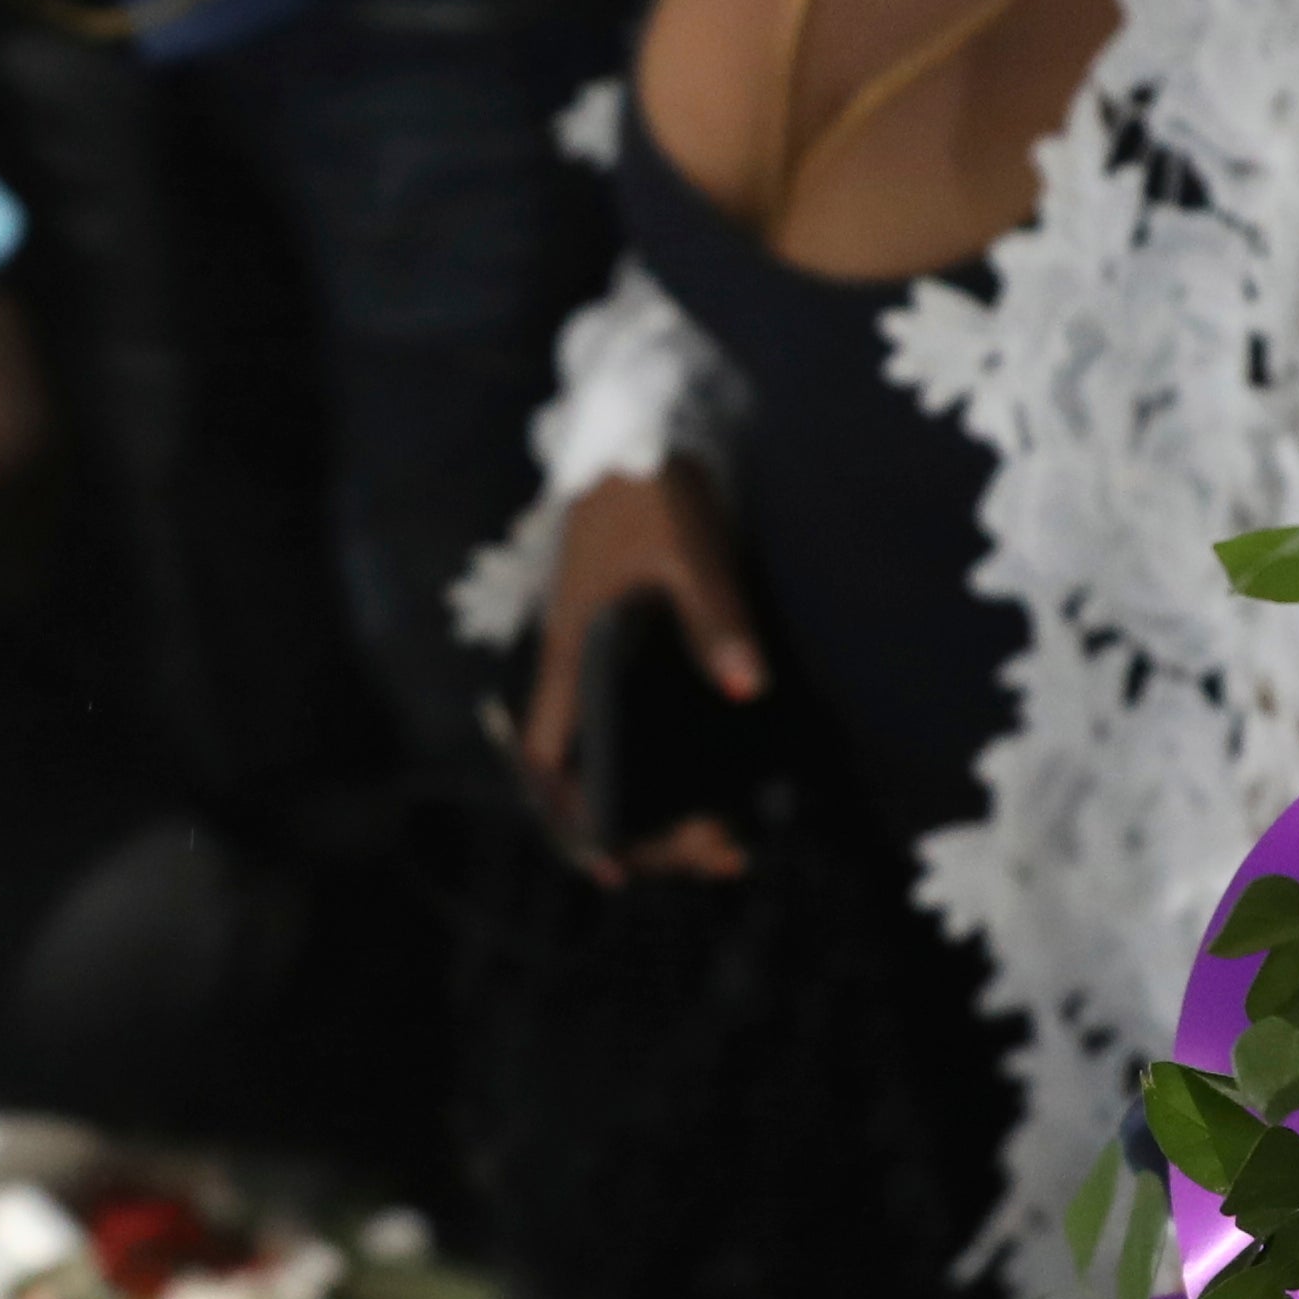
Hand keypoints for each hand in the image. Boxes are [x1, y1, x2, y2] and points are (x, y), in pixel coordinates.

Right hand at [516, 464, 767, 881]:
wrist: (635, 430)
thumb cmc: (649, 490)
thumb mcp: (688, 549)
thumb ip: (716, 617)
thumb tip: (748, 689)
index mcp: (570, 652)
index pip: (550, 757)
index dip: (573, 819)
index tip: (616, 868)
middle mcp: (572, 666)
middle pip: (581, 777)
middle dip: (640, 829)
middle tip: (716, 854)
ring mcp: (592, 659)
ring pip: (603, 755)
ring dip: (653, 805)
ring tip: (723, 836)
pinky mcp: (619, 645)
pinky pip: (623, 725)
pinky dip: (658, 767)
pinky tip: (707, 783)